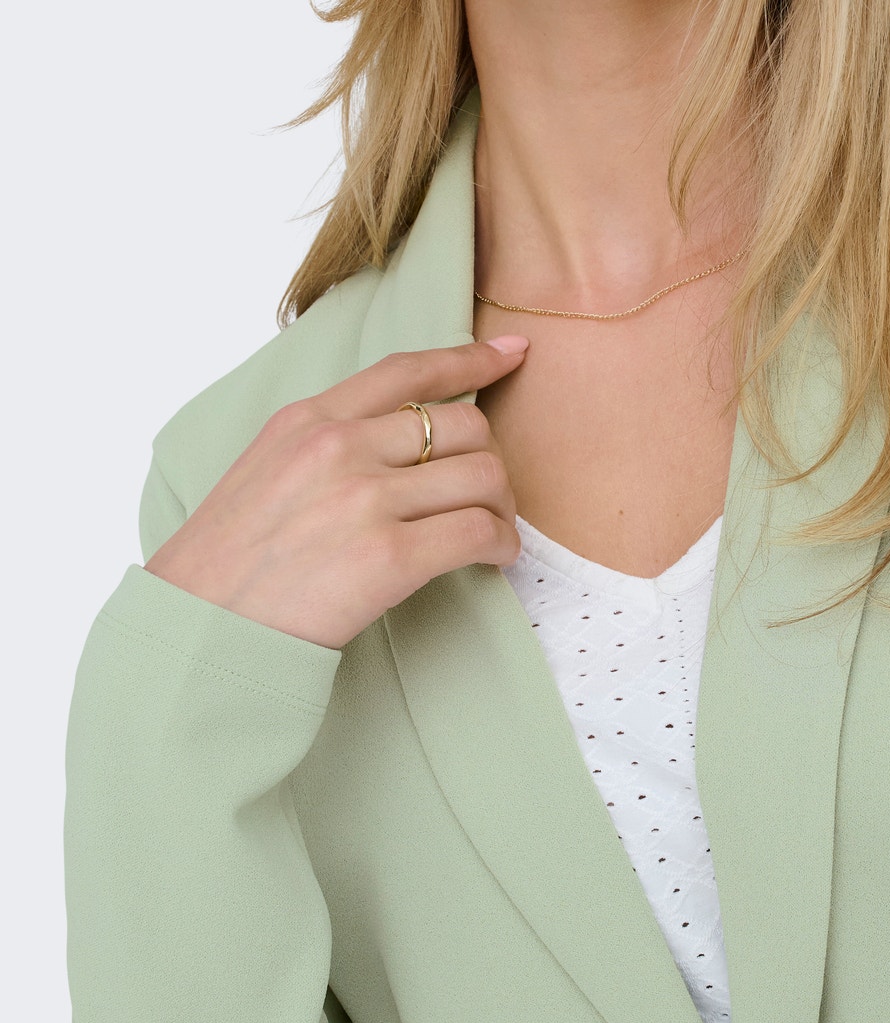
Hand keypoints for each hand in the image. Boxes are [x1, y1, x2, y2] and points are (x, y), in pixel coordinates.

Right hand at [145, 337, 529, 648]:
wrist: (201, 626)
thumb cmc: (228, 564)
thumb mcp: (264, 470)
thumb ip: (322, 446)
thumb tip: (387, 444)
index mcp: (309, 420)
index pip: (407, 371)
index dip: (471, 359)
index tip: (513, 353)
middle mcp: (341, 447)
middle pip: (462, 425)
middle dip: (490, 459)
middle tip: (489, 498)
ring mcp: (366, 499)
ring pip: (482, 475)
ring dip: (502, 506)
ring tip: (494, 533)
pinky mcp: (389, 555)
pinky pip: (478, 531)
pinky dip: (500, 544)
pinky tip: (494, 558)